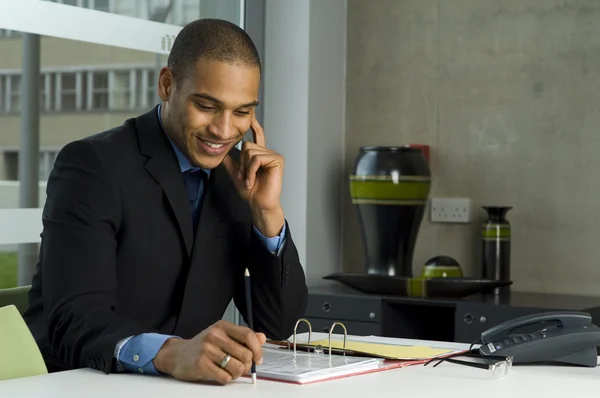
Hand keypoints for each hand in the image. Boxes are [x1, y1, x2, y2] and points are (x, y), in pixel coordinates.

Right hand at [153, 320, 265, 383]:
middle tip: (241, 367)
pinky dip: (226, 379)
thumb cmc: (203, 346)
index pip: (248, 335)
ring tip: (230, 371)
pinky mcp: (201, 364)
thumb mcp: (222, 336)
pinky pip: (225, 377)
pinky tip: (220, 374)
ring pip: (237, 367)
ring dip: (237, 374)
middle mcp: (214, 335)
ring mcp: (207, 349)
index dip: (257, 349)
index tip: (258, 359)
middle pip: (245, 354)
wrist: (177, 355)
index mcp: (222, 326)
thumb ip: (242, 337)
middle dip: (247, 365)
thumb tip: (262, 338)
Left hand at [223, 114, 284, 236]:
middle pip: (247, 145)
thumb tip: (221, 153)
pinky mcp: (277, 160)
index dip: (254, 125)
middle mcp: (267, 153)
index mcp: (260, 155)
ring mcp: (273, 155)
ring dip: (246, 169)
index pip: (257, 135)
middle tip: (246, 176)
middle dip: (242, 162)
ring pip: (250, 152)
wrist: (259, 203)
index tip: (251, 115)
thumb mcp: (236, 175)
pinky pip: (257, 159)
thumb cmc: (251, 191)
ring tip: (251, 179)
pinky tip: (254, 179)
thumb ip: (230, 163)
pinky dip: (251, 170)